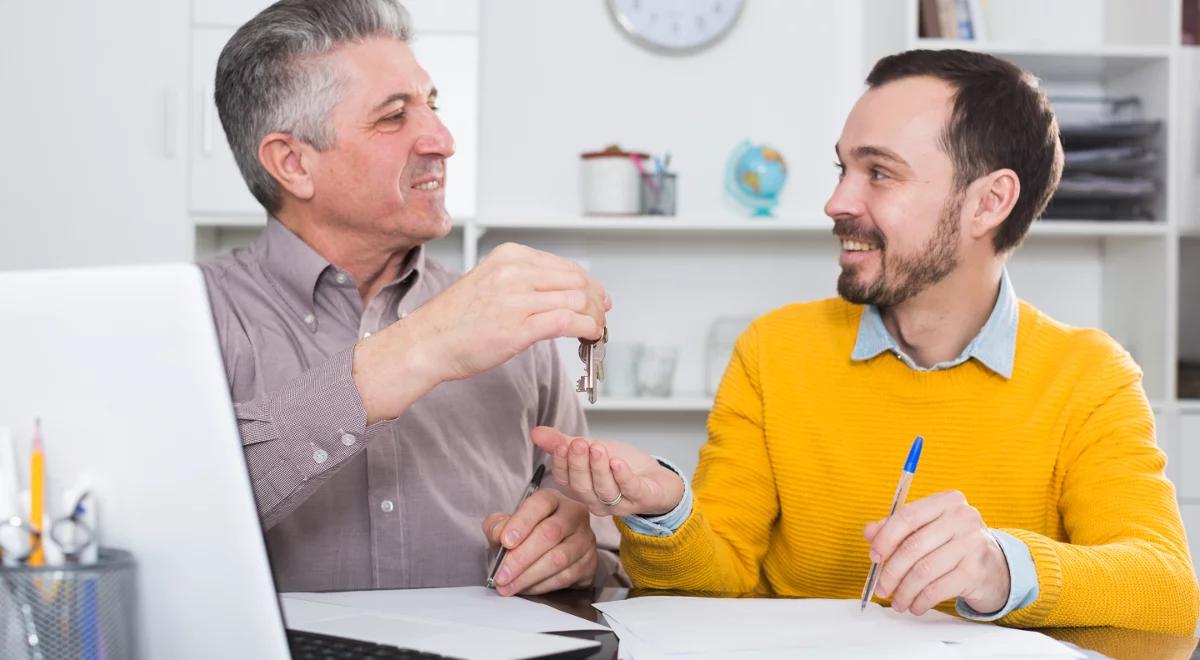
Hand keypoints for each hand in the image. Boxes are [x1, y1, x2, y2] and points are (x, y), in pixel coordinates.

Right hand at [354, 243, 609, 422]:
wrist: (426, 343)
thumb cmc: (455, 321)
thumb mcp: (490, 283)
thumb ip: (524, 282)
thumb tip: (563, 291)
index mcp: (509, 256)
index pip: (564, 265)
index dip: (588, 284)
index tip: (598, 298)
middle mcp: (514, 271)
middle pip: (577, 280)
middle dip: (596, 300)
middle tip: (601, 317)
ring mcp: (517, 299)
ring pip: (577, 299)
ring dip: (594, 317)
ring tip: (594, 331)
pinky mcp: (519, 327)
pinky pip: (568, 322)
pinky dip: (587, 329)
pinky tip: (589, 336)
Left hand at [481, 489, 597, 595]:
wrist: (556, 551)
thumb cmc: (530, 534)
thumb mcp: (509, 524)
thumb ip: (498, 525)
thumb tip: (498, 533)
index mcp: (552, 499)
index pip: (540, 504)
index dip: (522, 522)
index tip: (505, 541)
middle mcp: (573, 515)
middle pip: (550, 533)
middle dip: (521, 557)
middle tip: (502, 574)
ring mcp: (584, 539)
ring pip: (558, 559)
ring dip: (529, 576)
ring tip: (509, 586)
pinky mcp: (589, 562)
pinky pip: (565, 577)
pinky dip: (541, 586)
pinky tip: (526, 588)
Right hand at [531, 426, 685, 517]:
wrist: (655, 479)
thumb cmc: (620, 466)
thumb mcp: (590, 449)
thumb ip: (563, 442)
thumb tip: (535, 432)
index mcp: (581, 488)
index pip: (564, 479)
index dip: (561, 463)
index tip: (561, 444)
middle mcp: (596, 500)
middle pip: (582, 486)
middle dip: (578, 464)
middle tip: (578, 444)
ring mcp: (618, 502)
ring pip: (603, 489)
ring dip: (599, 468)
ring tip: (597, 447)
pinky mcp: (641, 498)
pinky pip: (629, 489)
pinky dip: (622, 476)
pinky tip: (617, 462)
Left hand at [864, 490, 1009, 615]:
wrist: (995, 566)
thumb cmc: (954, 544)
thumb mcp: (927, 528)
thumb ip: (897, 527)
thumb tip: (869, 532)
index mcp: (947, 501)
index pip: (908, 516)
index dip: (886, 538)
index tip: (874, 556)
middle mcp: (963, 518)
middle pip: (914, 546)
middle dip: (891, 571)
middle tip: (882, 587)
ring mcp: (972, 544)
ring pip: (924, 570)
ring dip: (905, 591)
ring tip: (898, 601)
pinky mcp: (976, 570)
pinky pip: (938, 588)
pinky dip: (921, 600)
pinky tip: (915, 605)